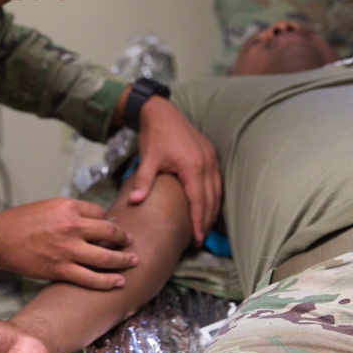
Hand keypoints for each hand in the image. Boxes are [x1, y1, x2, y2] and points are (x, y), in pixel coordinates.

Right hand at [0, 198, 135, 289]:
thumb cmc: (19, 221)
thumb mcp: (48, 206)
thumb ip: (70, 212)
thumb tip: (90, 221)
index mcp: (69, 207)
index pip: (100, 213)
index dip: (108, 221)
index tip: (112, 228)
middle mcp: (72, 226)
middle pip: (110, 233)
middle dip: (124, 239)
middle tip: (131, 243)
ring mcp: (68, 250)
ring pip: (106, 258)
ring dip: (123, 261)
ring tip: (133, 262)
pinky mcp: (61, 269)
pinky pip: (91, 278)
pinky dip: (107, 281)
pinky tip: (118, 282)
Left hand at [126, 98, 220, 246]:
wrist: (161, 112)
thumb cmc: (154, 135)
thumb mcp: (148, 159)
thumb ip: (143, 182)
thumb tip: (135, 201)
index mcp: (193, 166)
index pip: (199, 201)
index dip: (198, 222)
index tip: (196, 239)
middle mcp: (207, 163)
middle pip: (211, 199)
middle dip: (206, 221)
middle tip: (199, 239)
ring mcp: (211, 158)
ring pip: (217, 191)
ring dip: (212, 210)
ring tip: (204, 228)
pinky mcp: (210, 154)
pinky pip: (217, 181)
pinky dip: (215, 196)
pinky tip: (208, 206)